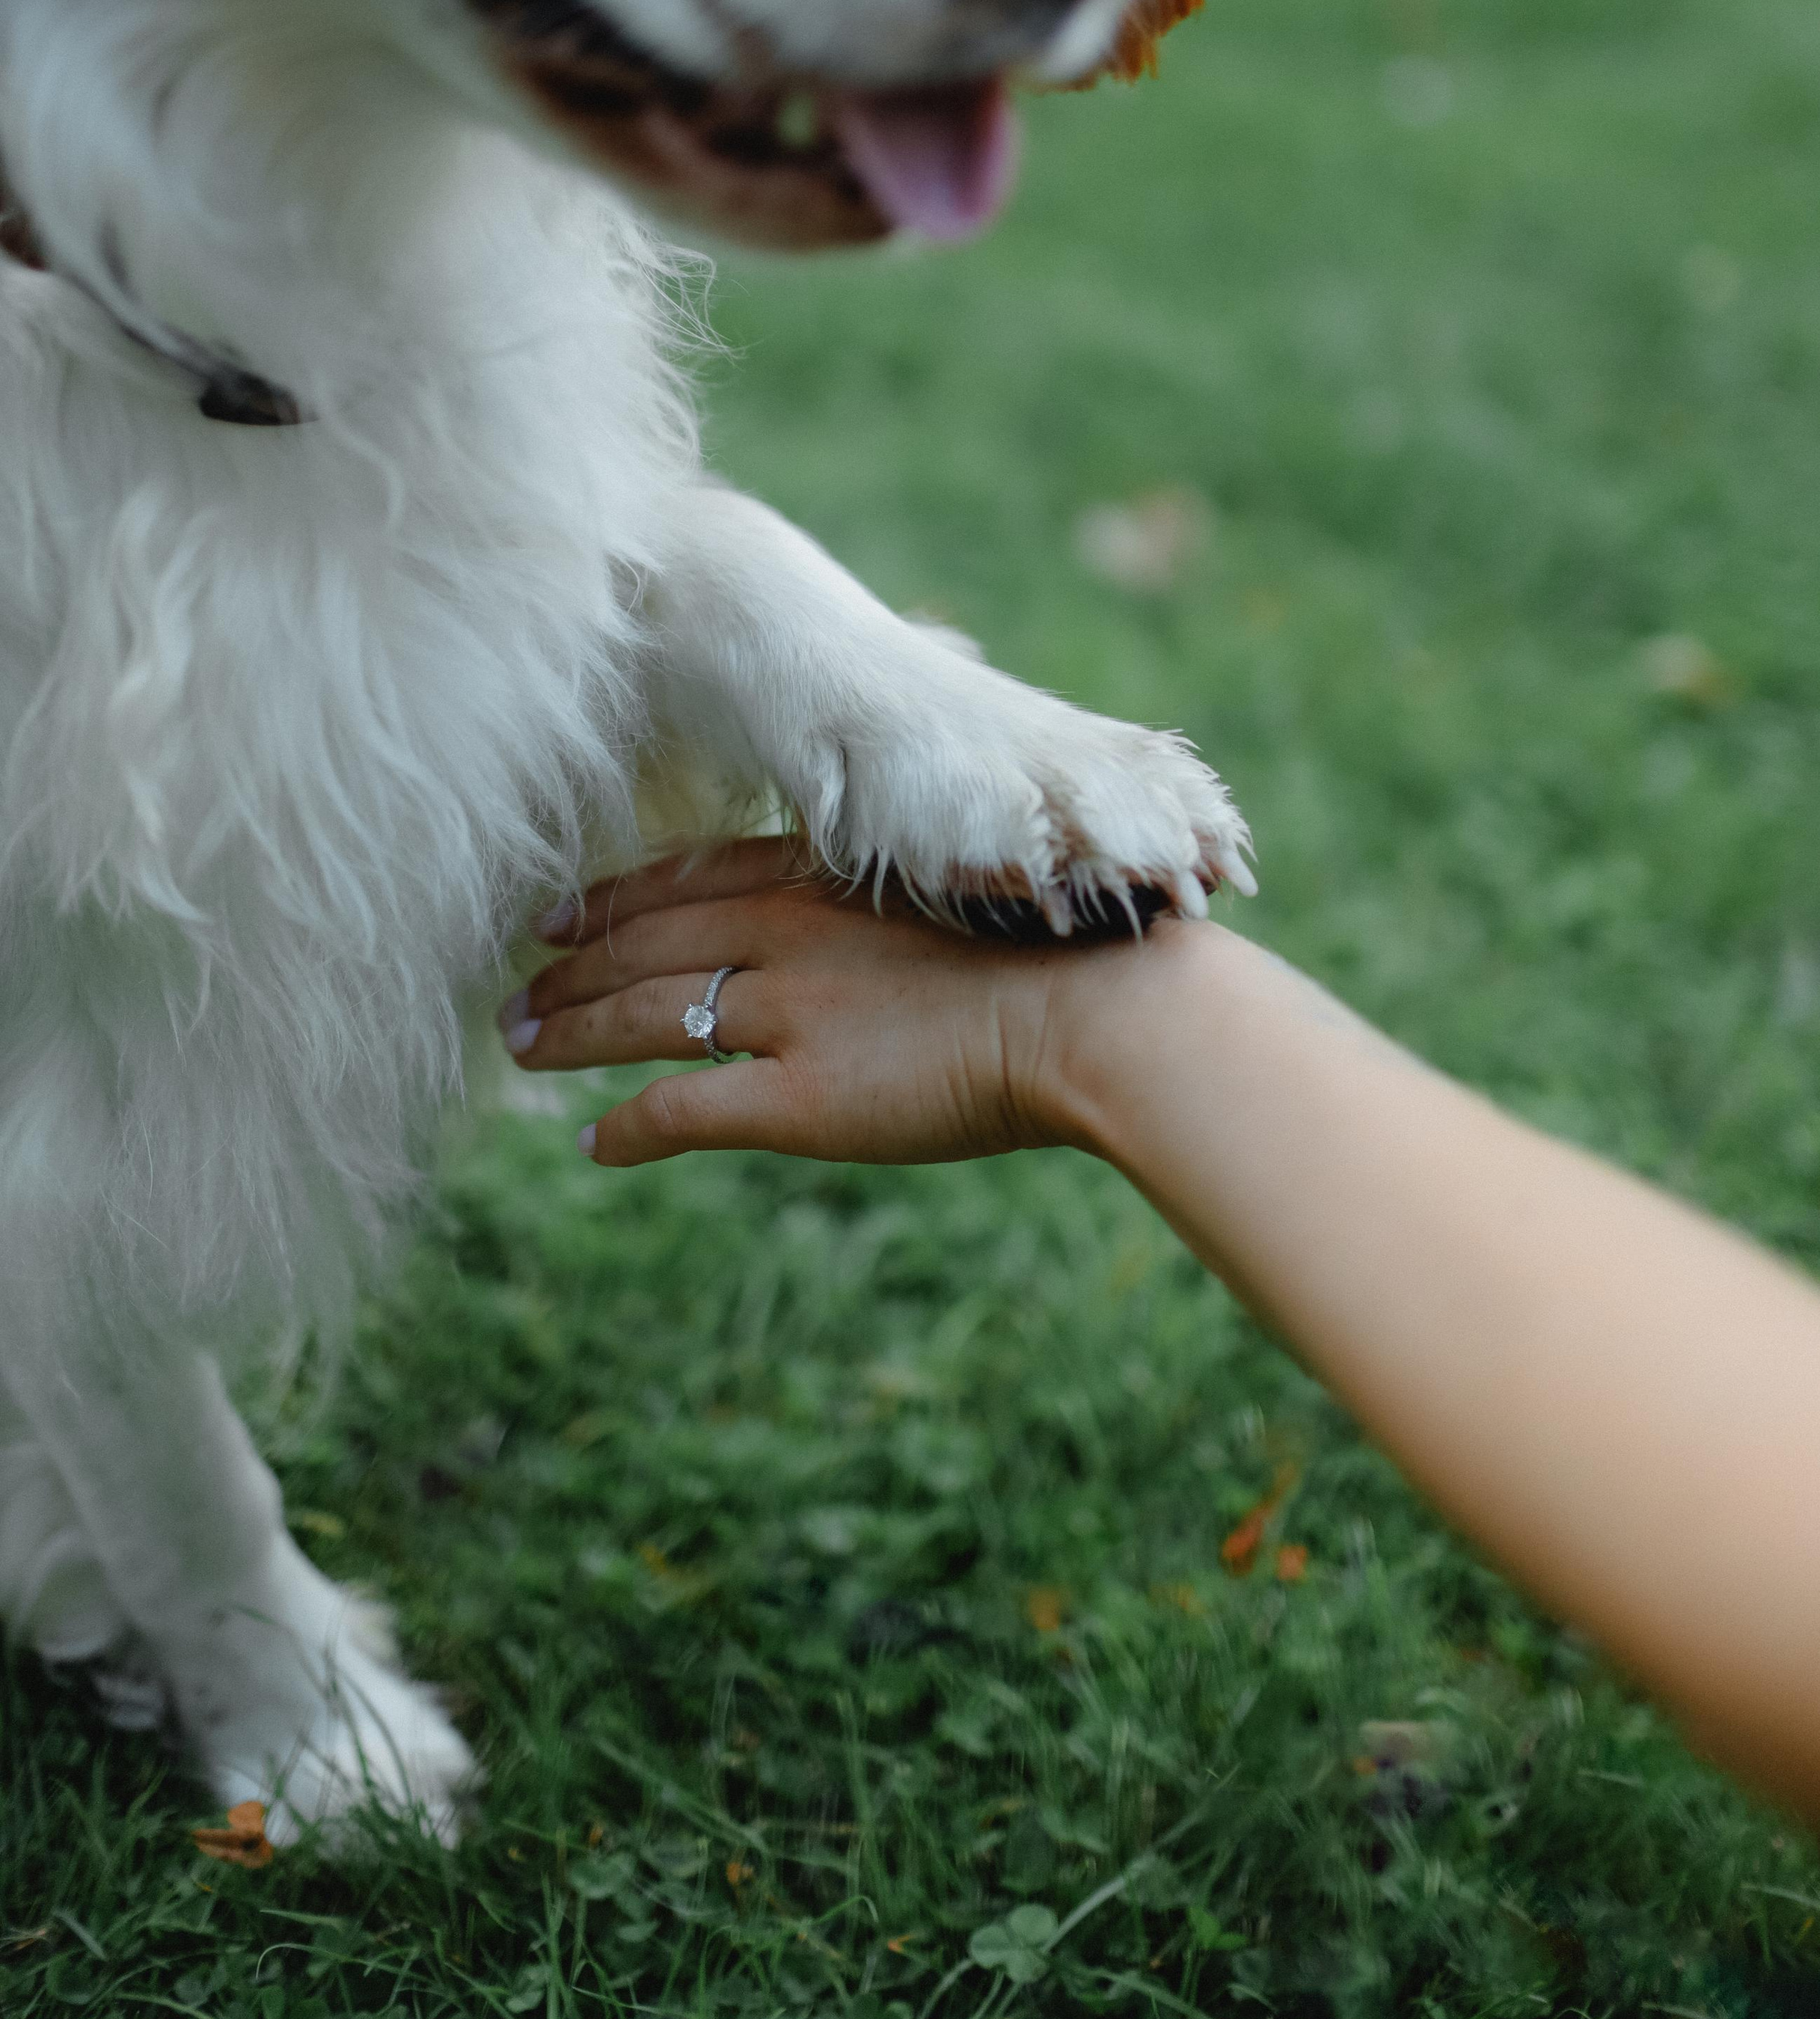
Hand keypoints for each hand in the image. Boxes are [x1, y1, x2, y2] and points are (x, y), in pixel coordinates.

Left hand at [499, 838, 1218, 1168]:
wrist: (1102, 1010)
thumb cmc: (1071, 952)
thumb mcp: (968, 895)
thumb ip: (908, 909)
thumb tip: (904, 923)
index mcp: (830, 875)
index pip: (689, 876)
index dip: (615, 897)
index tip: (561, 912)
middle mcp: (789, 932)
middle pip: (645, 942)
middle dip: (571, 965)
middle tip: (518, 987)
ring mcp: (790, 1012)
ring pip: (640, 1016)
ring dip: (570, 1032)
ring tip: (521, 1048)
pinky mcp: (800, 1097)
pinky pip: (679, 1108)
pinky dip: (624, 1126)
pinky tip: (591, 1142)